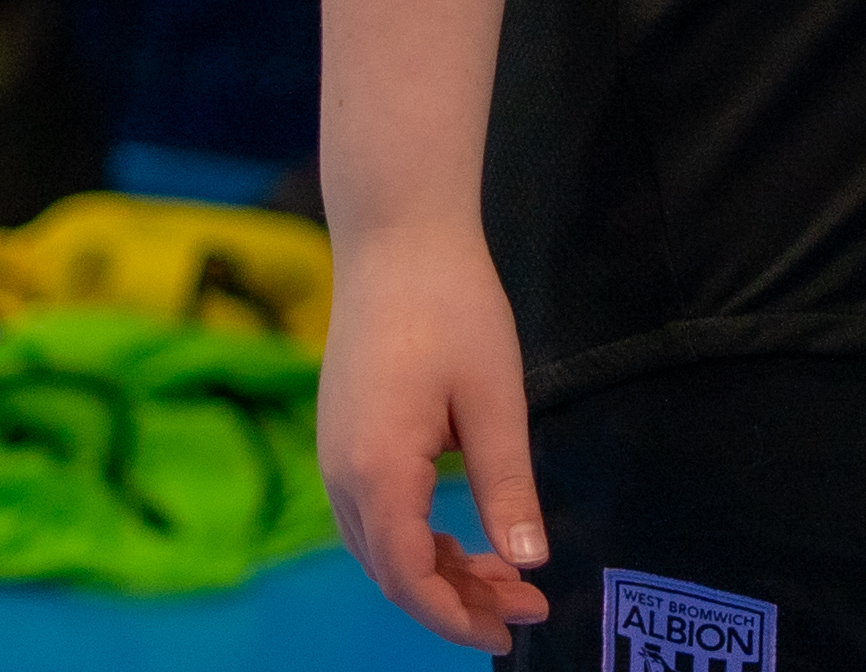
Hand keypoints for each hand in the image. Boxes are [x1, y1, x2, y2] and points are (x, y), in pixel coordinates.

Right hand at [317, 227, 553, 652]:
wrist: (397, 237)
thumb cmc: (453, 307)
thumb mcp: (495, 399)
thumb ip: (507, 486)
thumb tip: (529, 562)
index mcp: (376, 472)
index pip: (409, 578)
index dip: (458, 616)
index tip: (514, 628)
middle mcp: (342, 476)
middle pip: (393, 572)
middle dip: (458, 601)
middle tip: (528, 606)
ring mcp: (335, 457)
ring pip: (382, 548)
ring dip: (441, 573)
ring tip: (508, 578)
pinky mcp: (344, 439)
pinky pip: (375, 516)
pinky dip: (419, 540)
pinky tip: (466, 538)